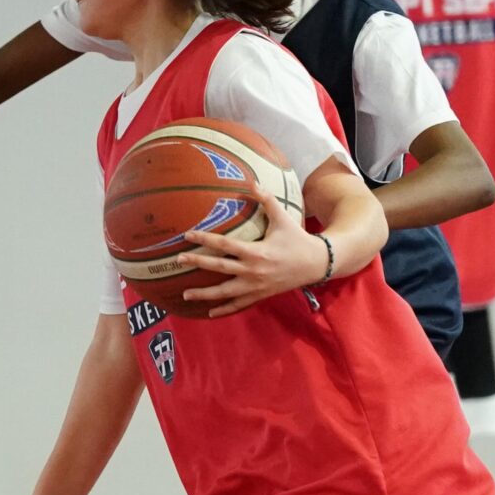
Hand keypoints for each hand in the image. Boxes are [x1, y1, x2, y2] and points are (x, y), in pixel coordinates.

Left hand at [174, 183, 325, 316]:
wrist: (316, 264)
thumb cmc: (297, 239)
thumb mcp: (283, 218)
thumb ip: (267, 200)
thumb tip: (252, 182)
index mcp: (256, 252)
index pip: (224, 244)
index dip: (205, 239)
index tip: (187, 236)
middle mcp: (253, 271)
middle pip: (219, 268)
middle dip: (197, 263)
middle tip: (178, 260)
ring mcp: (256, 286)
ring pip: (225, 293)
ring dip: (204, 295)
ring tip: (185, 294)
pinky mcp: (260, 295)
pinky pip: (239, 305)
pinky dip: (224, 310)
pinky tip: (210, 312)